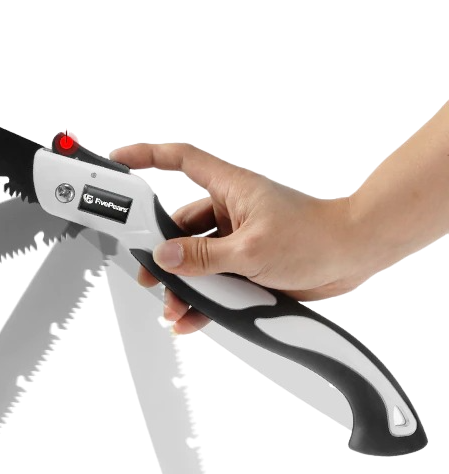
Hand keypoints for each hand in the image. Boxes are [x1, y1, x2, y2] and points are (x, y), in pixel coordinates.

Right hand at [109, 143, 364, 334]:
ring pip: (195, 259)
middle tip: (148, 275)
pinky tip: (191, 318)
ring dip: (183, 284)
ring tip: (174, 308)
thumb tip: (165, 257)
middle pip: (178, 225)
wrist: (354, 255)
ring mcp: (236, 238)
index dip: (146, 156)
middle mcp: (229, 210)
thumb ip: (204, 256)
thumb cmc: (315, 236)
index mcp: (230, 188)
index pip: (180, 160)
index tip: (118, 160)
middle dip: (162, 252)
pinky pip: (213, 280)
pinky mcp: (245, 264)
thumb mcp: (251, 250)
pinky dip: (202, 299)